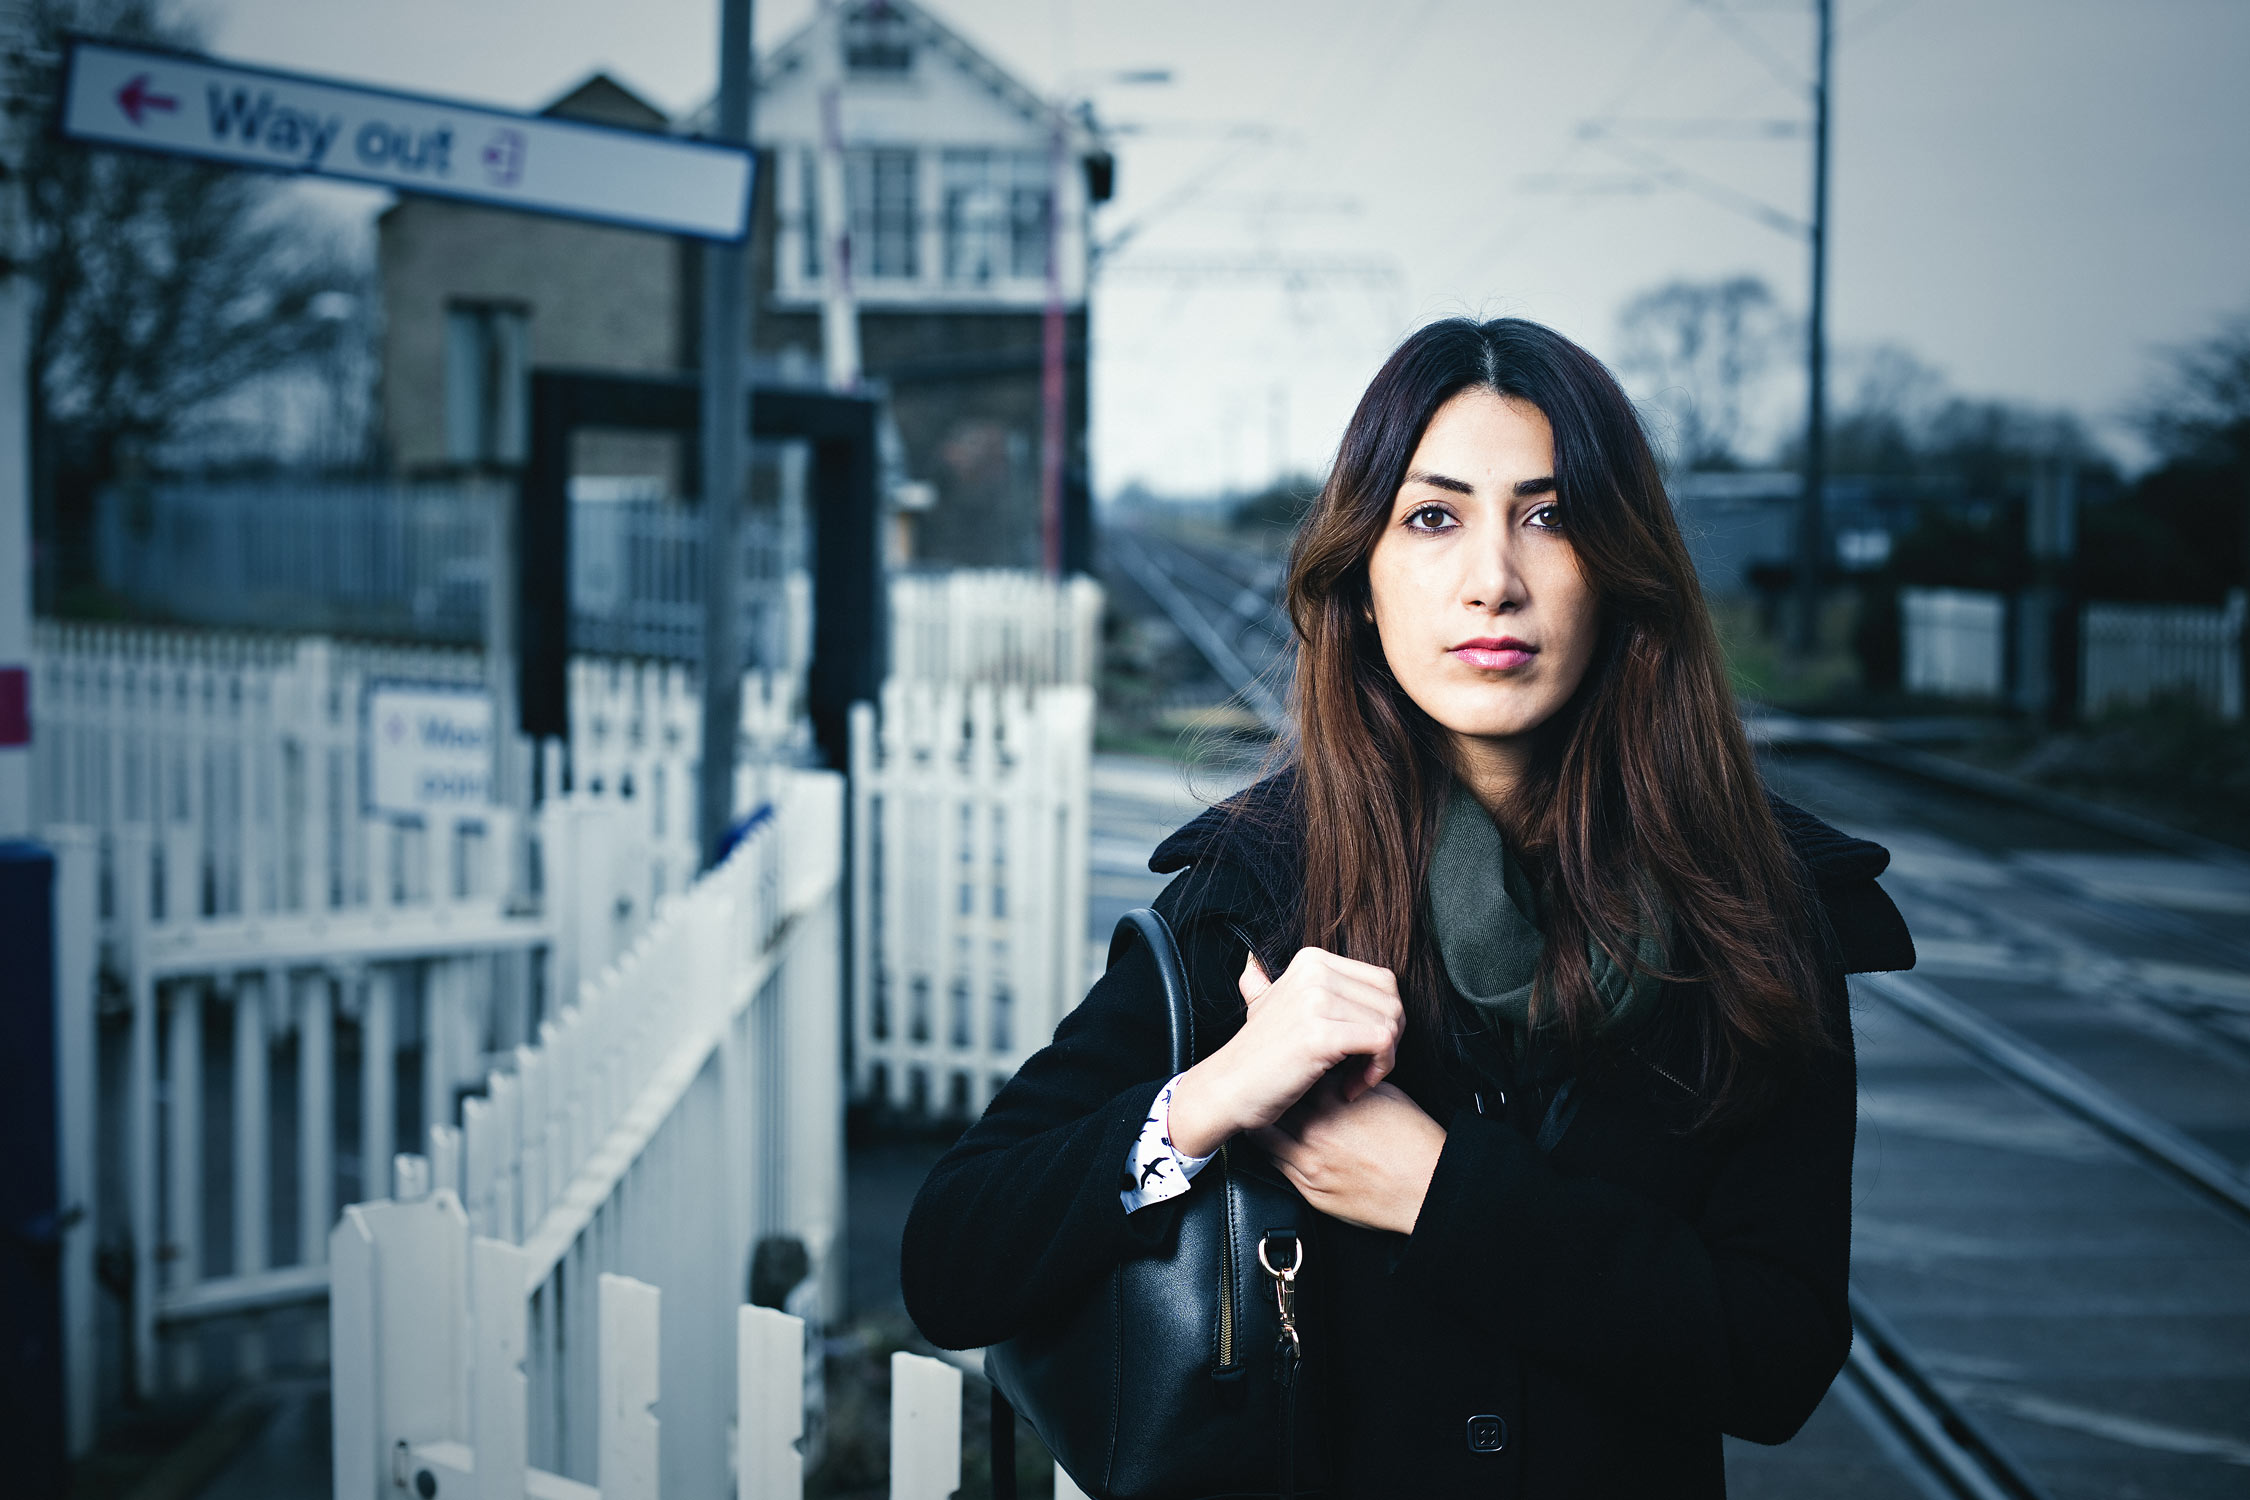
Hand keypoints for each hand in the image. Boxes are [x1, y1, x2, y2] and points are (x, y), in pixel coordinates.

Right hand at [1166, 947, 1404, 1158]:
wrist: (1227, 1088)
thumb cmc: (1258, 1057)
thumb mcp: (1272, 1004)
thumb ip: (1297, 986)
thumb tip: (1268, 967)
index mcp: (1312, 960)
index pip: (1383, 983)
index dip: (1383, 1020)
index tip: (1360, 1052)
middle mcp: (1316, 971)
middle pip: (1392, 1002)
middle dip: (1389, 1042)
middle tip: (1363, 1070)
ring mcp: (1317, 1000)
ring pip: (1391, 1024)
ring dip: (1382, 1062)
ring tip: (1354, 1080)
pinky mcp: (1321, 1034)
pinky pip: (1382, 1045)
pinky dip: (1376, 1072)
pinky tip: (1351, 1088)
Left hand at [1249, 1080, 1445, 1234]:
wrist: (1428, 1187)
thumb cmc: (1413, 1141)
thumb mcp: (1385, 1094)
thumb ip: (1351, 1080)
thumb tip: (1332, 1072)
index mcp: (1334, 1102)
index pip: (1294, 1076)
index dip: (1289, 1072)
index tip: (1289, 1070)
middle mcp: (1316, 1131)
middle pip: (1273, 1106)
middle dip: (1271, 1097)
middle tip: (1268, 1090)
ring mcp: (1309, 1163)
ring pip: (1266, 1137)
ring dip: (1266, 1124)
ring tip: (1268, 1115)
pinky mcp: (1310, 1190)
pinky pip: (1276, 1166)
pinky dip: (1274, 1151)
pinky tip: (1282, 1143)